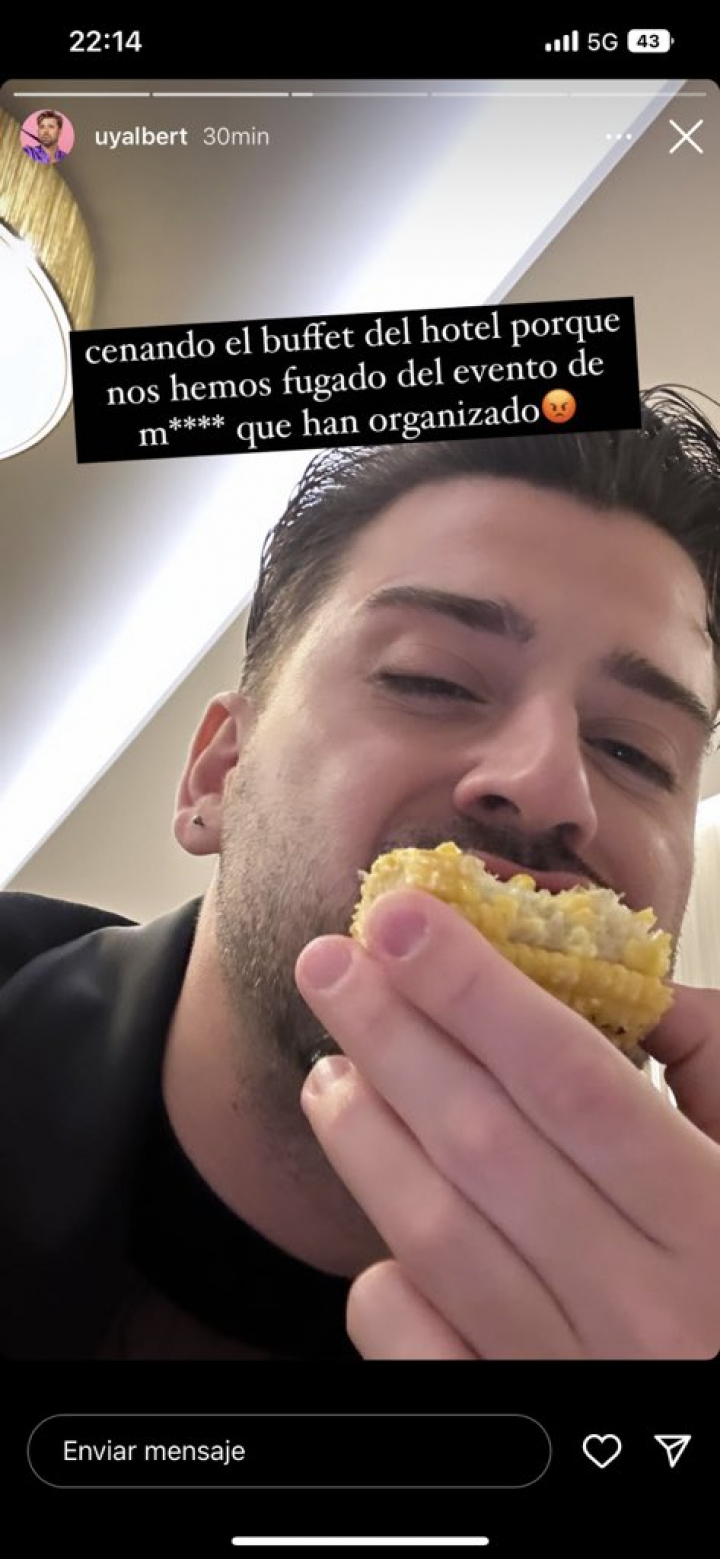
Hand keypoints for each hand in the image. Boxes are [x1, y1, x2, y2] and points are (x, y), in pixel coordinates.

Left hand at [295, 890, 719, 1359]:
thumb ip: (715, 1072)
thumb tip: (636, 989)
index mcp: (713, 1227)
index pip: (571, 1080)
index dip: (475, 991)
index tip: (402, 919)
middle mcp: (640, 1306)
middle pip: (482, 1144)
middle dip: (391, 1037)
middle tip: (329, 964)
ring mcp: (573, 1373)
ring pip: (433, 1238)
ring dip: (364, 1140)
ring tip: (331, 1071)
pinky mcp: (517, 1420)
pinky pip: (416, 1343)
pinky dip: (383, 1279)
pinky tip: (383, 1229)